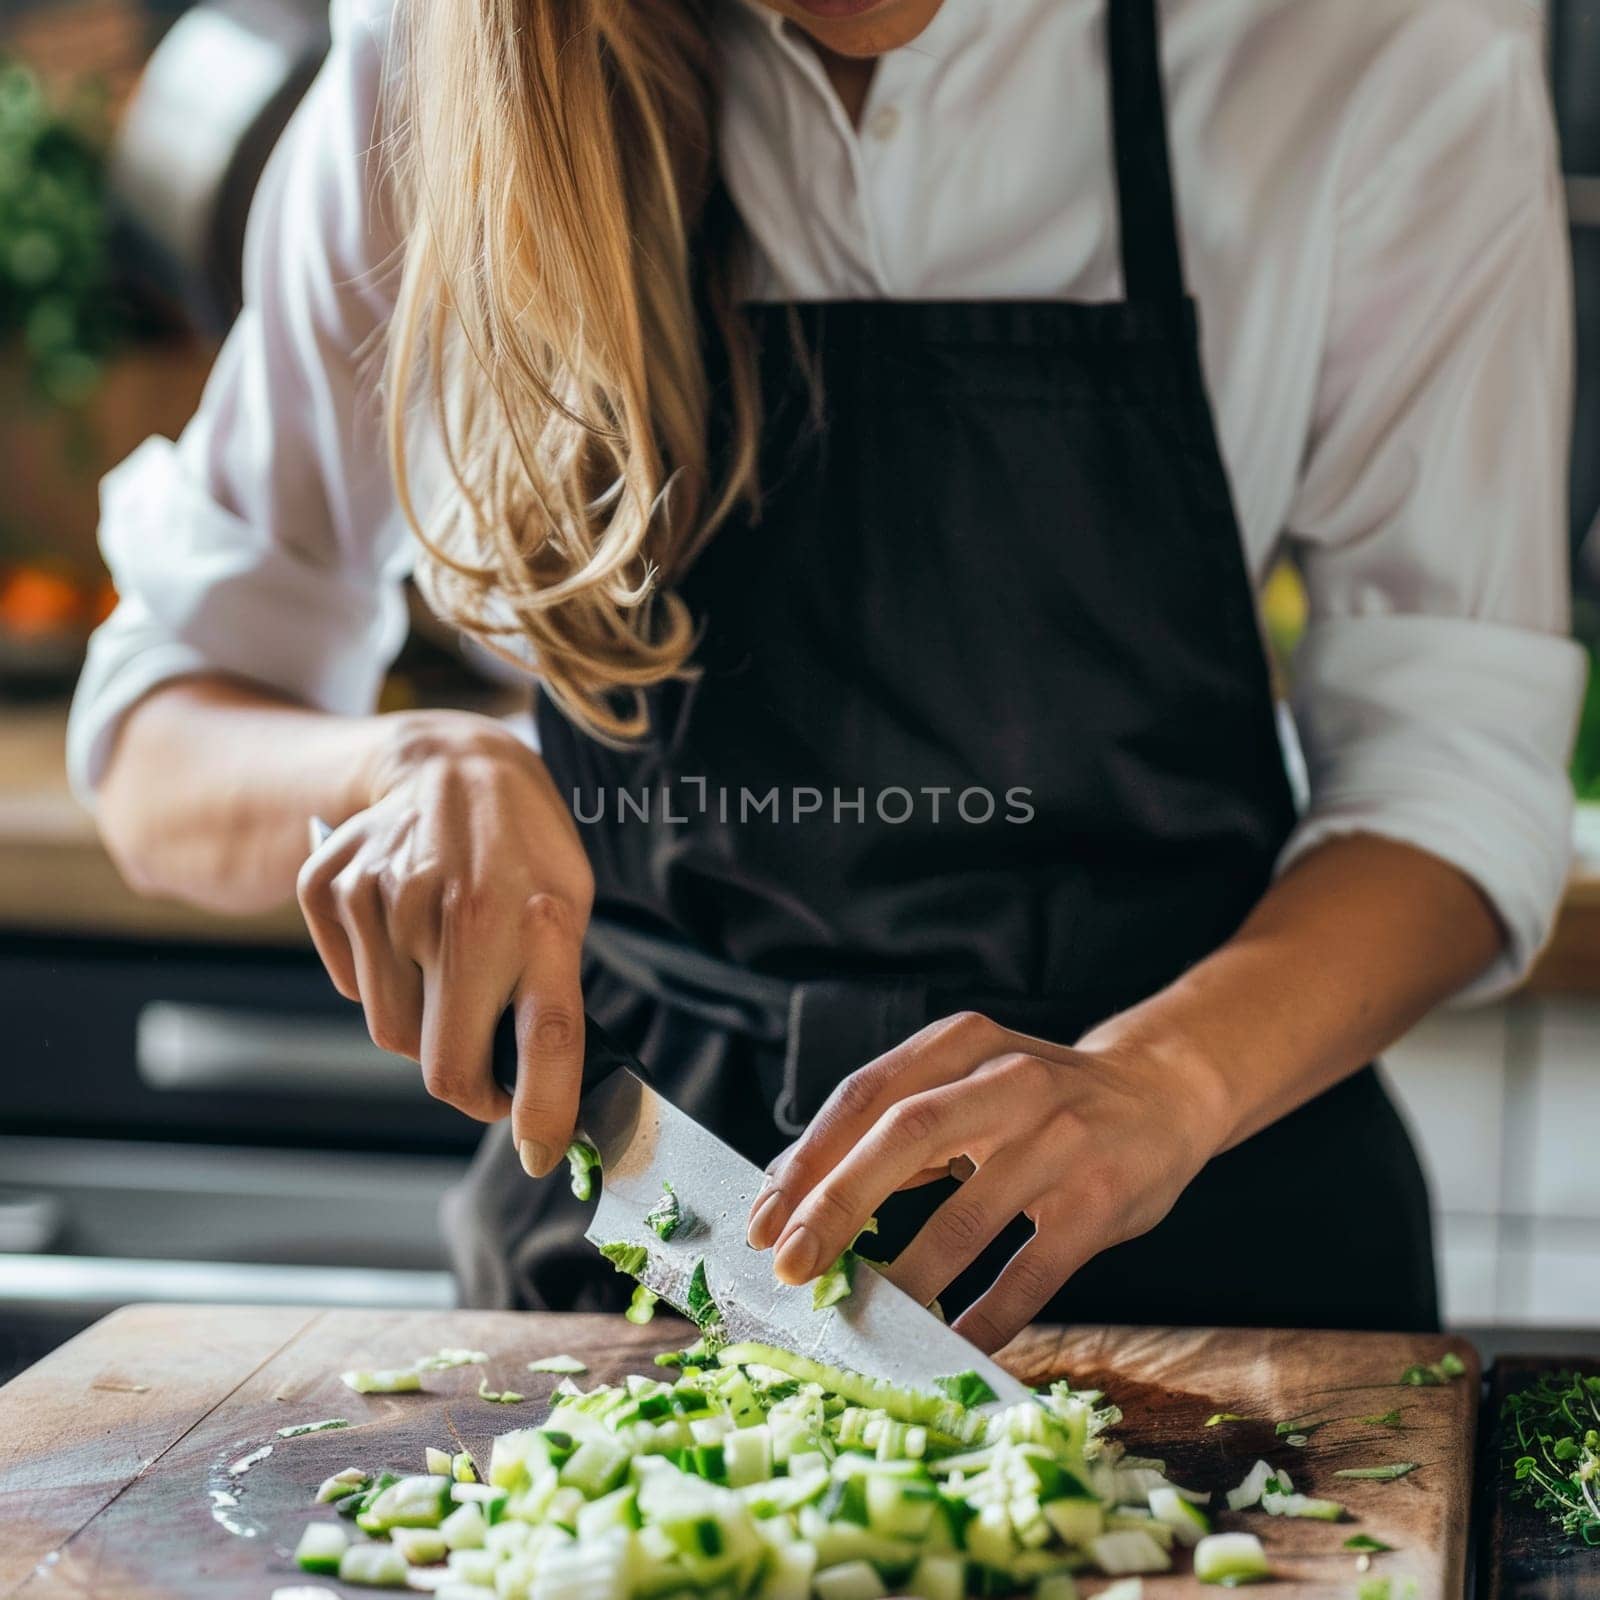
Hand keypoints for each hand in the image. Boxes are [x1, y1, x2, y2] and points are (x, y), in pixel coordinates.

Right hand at [297, 710, 593, 1175]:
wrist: (451, 762)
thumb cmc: (523, 848)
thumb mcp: (568, 905)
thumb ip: (554, 991)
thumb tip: (543, 1096)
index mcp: (537, 918)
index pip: (548, 1035)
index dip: (545, 1109)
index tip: (543, 1154)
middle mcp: (458, 911)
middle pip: (442, 1065)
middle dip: (467, 1085)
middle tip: (487, 1070)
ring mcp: (383, 898)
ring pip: (389, 1033)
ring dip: (422, 1026)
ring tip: (450, 965)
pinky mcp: (330, 889)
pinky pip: (351, 988)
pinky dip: (379, 982)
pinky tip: (407, 930)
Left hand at [745, 1011, 1229, 1352]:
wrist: (1163, 1092)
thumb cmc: (1039, 1098)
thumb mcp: (969, 1080)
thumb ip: (895, 1126)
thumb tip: (794, 1198)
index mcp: (961, 1045)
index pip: (864, 1097)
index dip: (806, 1161)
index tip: (763, 1220)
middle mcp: (1008, 1080)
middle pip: (901, 1138)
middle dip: (834, 1207)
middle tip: (790, 1267)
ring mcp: (1059, 1139)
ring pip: (964, 1218)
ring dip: (904, 1278)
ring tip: (862, 1317)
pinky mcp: (1099, 1199)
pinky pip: (1030, 1271)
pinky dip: (984, 1316)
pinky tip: (949, 1344)